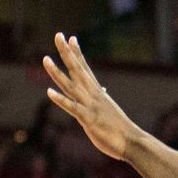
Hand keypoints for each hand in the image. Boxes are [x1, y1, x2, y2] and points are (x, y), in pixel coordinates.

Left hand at [43, 34, 139, 161]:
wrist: (132, 142)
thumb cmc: (121, 129)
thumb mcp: (109, 110)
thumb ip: (102, 99)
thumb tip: (102, 90)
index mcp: (97, 93)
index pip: (85, 68)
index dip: (77, 53)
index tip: (71, 38)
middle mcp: (93, 95)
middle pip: (76, 70)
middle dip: (66, 52)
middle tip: (58, 35)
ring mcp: (90, 106)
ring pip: (70, 86)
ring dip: (57, 72)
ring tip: (45, 59)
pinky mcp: (89, 119)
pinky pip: (72, 108)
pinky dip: (61, 100)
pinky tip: (49, 92)